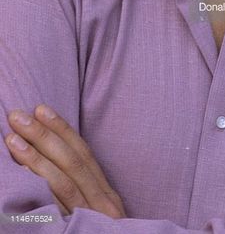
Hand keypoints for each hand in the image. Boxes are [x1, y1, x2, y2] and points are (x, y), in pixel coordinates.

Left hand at [5, 105, 125, 218]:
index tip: (40, 109)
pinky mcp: (78, 232)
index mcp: (106, 193)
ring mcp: (92, 218)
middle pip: (72, 163)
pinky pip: (56, 210)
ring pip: (63, 183)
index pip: (83, 153)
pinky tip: (22, 175)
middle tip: (17, 116)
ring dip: (36, 158)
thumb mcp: (94, 212)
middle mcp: (103, 203)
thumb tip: (52, 159)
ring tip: (12, 139)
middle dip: (44, 136)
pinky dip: (40, 190)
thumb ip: (81, 190)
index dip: (62, 129)